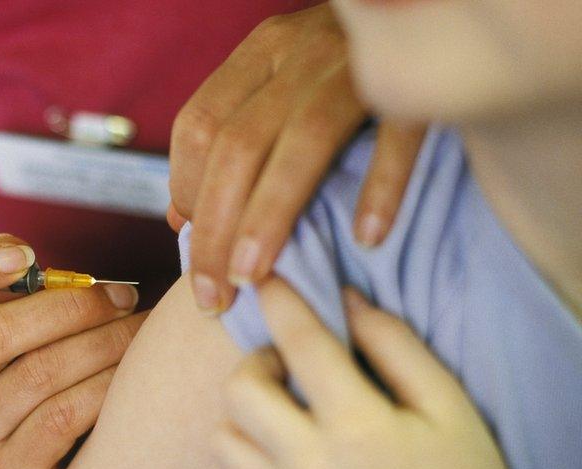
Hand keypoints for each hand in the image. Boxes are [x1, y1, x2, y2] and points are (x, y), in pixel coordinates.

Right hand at [0, 234, 143, 468]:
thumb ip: (5, 292)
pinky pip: (64, 417)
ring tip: (138, 330)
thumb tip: (16, 251)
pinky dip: (105, 386)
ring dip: (103, 343)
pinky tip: (131, 373)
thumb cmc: (18, 386)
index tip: (24, 257)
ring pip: (40, 374)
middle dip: (70, 307)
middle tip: (122, 297)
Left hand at [167, 3, 425, 312]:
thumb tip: (181, 220)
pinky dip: (382, 186)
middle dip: (215, 229)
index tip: (192, 250)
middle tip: (212, 297)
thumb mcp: (279, 86)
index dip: (185, 193)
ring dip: (270, 217)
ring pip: (300, 142)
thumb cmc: (342, 67)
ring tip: (254, 278)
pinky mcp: (418, 78)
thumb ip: (231, 141)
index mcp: (261, 52)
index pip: (198, 125)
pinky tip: (367, 238)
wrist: (430, 13)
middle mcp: (300, 51)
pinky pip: (398, 134)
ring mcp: (358, 61)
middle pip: (237, 144)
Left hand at [214, 278, 547, 468]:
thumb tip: (342, 299)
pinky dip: (245, 451)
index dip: (281, 300)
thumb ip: (394, 345)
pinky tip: (279, 445)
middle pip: (240, 389)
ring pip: (223, 435)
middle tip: (290, 362)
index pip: (302, 345)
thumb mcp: (447, 404)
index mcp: (359, 429)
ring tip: (283, 406)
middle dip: (258, 361)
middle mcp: (311, 468)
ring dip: (245, 409)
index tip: (269, 276)